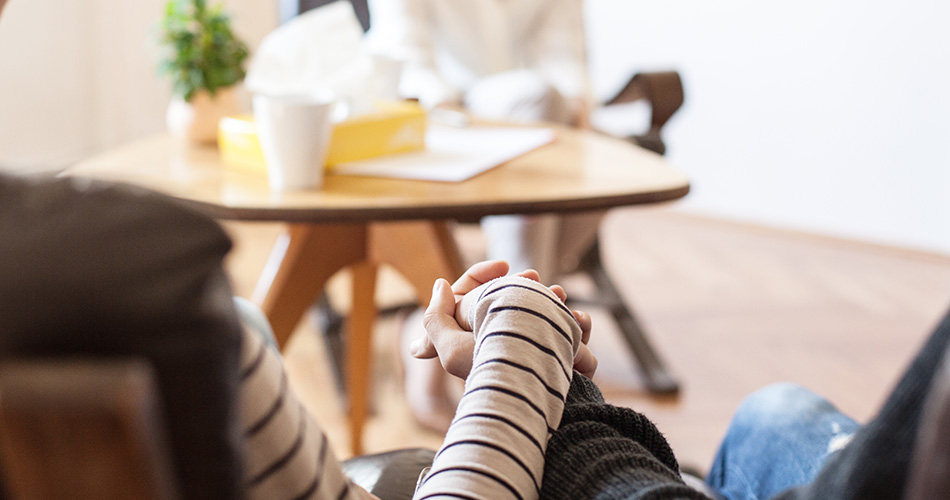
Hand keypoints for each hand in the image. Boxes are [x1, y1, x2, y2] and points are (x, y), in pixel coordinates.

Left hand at [414, 260, 596, 378]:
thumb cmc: (493, 378)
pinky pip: (566, 337)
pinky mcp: (555, 364)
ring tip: (559, 295)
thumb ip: (436, 317)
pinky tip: (579, 321)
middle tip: (536, 277)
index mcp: (470, 339)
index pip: (468, 297)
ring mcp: (528, 354)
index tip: (504, 265)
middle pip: (504, 303)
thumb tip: (440, 286)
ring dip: (552, 302)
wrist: (533, 403)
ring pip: (540, 317)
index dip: (481, 276)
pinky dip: (575, 326)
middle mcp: (497, 344)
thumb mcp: (451, 351)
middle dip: (523, 287)